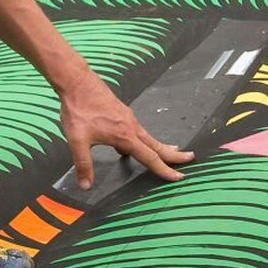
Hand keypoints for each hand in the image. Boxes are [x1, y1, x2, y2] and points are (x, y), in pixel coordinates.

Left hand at [59, 73, 193, 188]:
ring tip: (171, 151)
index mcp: (125, 136)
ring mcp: (128, 118)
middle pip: (156, 145)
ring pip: (148, 137)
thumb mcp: (77, 140)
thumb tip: (86, 186)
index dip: (164, 170)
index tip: (178, 177)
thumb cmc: (78, 110)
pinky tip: (135, 142)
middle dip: (173, 154)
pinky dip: (144, 139)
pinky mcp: (121, 112)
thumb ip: (83, 164)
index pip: (150, 157)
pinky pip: (137, 130)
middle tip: (190, 158)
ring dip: (160, 146)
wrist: (78, 82)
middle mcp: (131, 127)